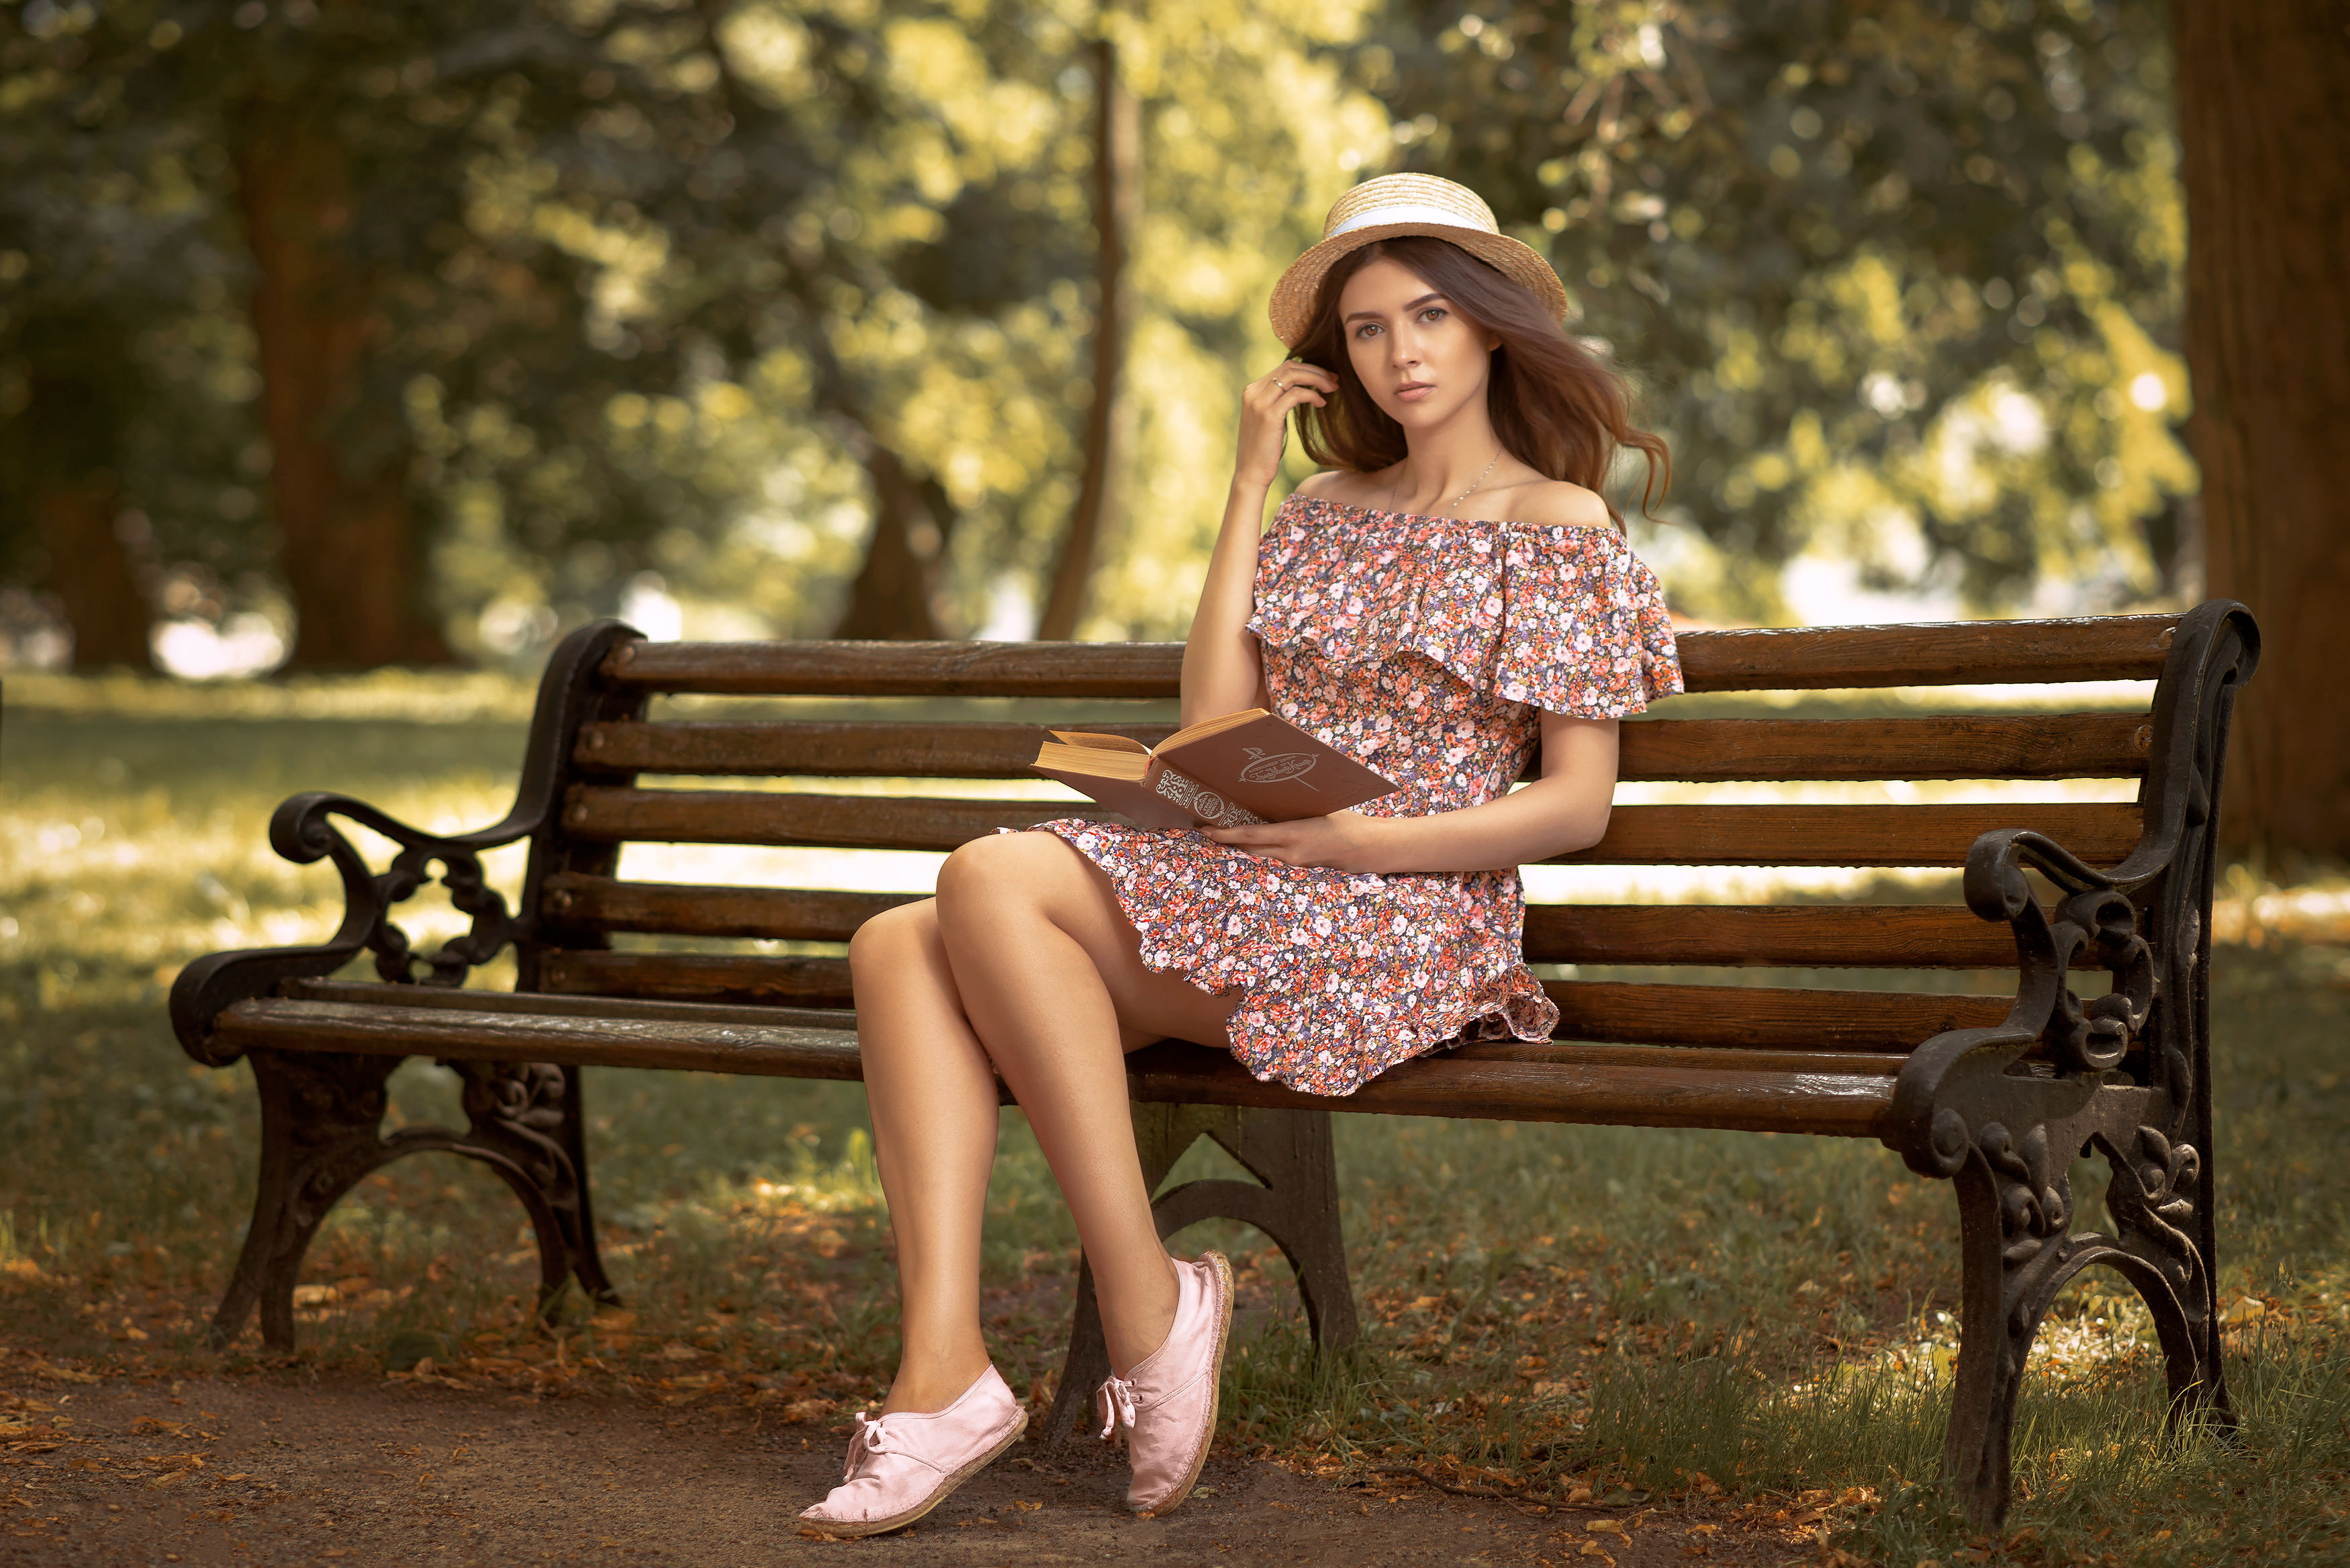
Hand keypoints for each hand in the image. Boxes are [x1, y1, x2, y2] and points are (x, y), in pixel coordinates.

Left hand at [1204, 809, 1390, 871]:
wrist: (1365, 847)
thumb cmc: (1343, 820)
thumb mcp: (1315, 808)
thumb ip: (1290, 808)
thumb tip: (1267, 795)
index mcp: (1292, 835)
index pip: (1249, 837)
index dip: (1225, 835)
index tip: (1206, 830)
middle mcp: (1289, 853)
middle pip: (1248, 850)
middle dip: (1227, 842)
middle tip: (1207, 830)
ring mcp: (1293, 863)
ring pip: (1259, 856)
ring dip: (1241, 847)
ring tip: (1223, 835)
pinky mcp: (1299, 866)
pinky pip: (1272, 858)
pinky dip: (1259, 850)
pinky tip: (1253, 843)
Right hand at [1233, 359, 1335, 489]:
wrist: (1251, 474)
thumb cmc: (1264, 450)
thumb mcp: (1268, 419)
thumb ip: (1277, 401)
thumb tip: (1300, 389)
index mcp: (1252, 390)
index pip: (1284, 367)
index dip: (1309, 368)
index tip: (1327, 377)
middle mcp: (1253, 392)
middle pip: (1290, 367)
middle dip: (1316, 370)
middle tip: (1335, 380)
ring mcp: (1259, 403)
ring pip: (1294, 376)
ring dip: (1317, 379)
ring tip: (1332, 388)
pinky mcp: (1269, 416)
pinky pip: (1297, 394)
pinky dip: (1313, 395)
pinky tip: (1321, 404)